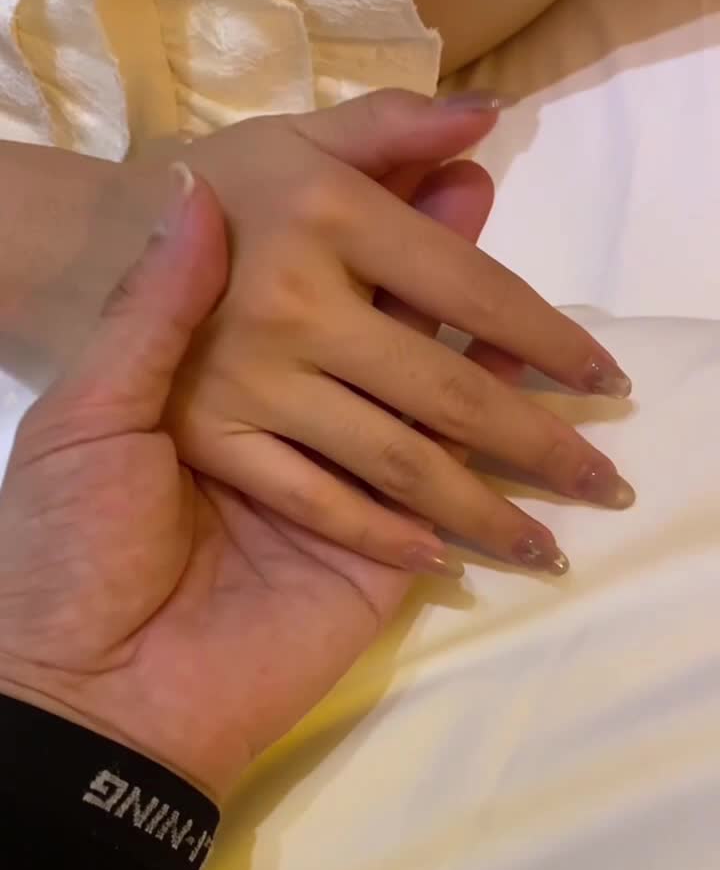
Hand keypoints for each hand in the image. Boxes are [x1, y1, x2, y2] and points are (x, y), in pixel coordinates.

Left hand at [0, 165, 499, 800]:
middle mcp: (297, 429)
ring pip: (435, 421)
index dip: (383, 243)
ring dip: (497, 379)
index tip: (442, 179)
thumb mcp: (91, 412)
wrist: (85, 690)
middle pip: (397, 352)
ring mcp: (345, 499)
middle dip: (463, 303)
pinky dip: (483, 455)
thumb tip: (195, 190)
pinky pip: (435, 500)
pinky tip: (525, 396)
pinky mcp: (377, 565)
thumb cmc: (67, 546)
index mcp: (229, 388)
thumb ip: (153, 306)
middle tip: (490, 205)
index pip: (329, 298)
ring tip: (555, 337)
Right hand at [153, 89, 634, 577]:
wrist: (88, 250)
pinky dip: (377, 532)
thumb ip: (391, 129)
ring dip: (480, 510)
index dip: (549, 339)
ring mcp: (252, 380)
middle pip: (448, 391)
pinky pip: (310, 497)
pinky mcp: (213, 439)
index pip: (472, 288)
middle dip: (539, 446)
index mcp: (328, 215)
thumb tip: (490, 121)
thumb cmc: (217, 191)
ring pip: (393, 459)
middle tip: (604, 485)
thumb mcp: (298, 139)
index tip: (605, 381)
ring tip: (545, 546)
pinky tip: (438, 557)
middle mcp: (295, 301)